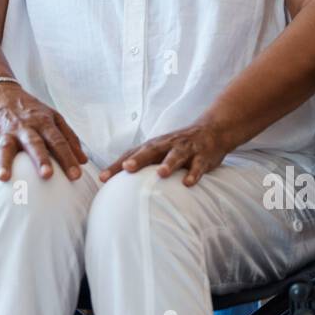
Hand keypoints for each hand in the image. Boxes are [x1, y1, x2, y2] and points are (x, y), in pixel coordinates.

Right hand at [0, 84, 87, 188]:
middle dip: (40, 159)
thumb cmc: (31, 111)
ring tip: (4, 178)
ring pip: (5, 148)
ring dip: (4, 163)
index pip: (58, 140)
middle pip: (33, 143)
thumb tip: (84, 161)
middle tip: (47, 175)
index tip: (76, 175)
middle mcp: (24, 128)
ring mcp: (6, 135)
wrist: (1, 95)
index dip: (68, 157)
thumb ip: (69, 138)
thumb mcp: (53, 117)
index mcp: (43, 122)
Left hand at [99, 122, 229, 186]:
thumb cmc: (177, 146)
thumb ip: (141, 163)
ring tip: (161, 174)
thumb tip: (116, 182)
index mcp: (153, 145)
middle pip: (150, 151)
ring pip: (175, 156)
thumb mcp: (158, 151)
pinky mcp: (202, 156)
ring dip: (168, 164)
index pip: (131, 154)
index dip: (117, 165)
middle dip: (138, 159)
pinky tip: (187, 183)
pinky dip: (193, 174)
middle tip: (126, 168)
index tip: (102, 178)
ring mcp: (185, 149)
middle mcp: (167, 145)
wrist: (212, 131)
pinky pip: (198, 166)